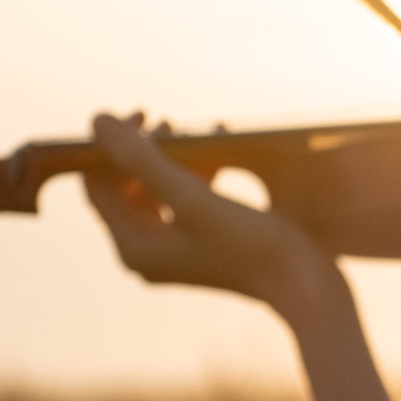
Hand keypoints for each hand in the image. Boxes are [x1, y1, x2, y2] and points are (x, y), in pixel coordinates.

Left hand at [85, 114, 345, 329]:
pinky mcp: (198, 246)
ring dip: (171, 159)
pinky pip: (180, 202)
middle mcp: (146, 254)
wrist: (304, 286)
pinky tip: (217, 155)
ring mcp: (172, 252)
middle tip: (173, 123)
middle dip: (144, 150)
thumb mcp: (192, 196)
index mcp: (134, 247)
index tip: (144, 115)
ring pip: (154, 191)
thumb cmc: (249, 244)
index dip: (111, 146)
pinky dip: (193, 176)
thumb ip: (141, 158)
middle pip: (123, 187)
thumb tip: (96, 121)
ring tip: (198, 134)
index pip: (97, 185)